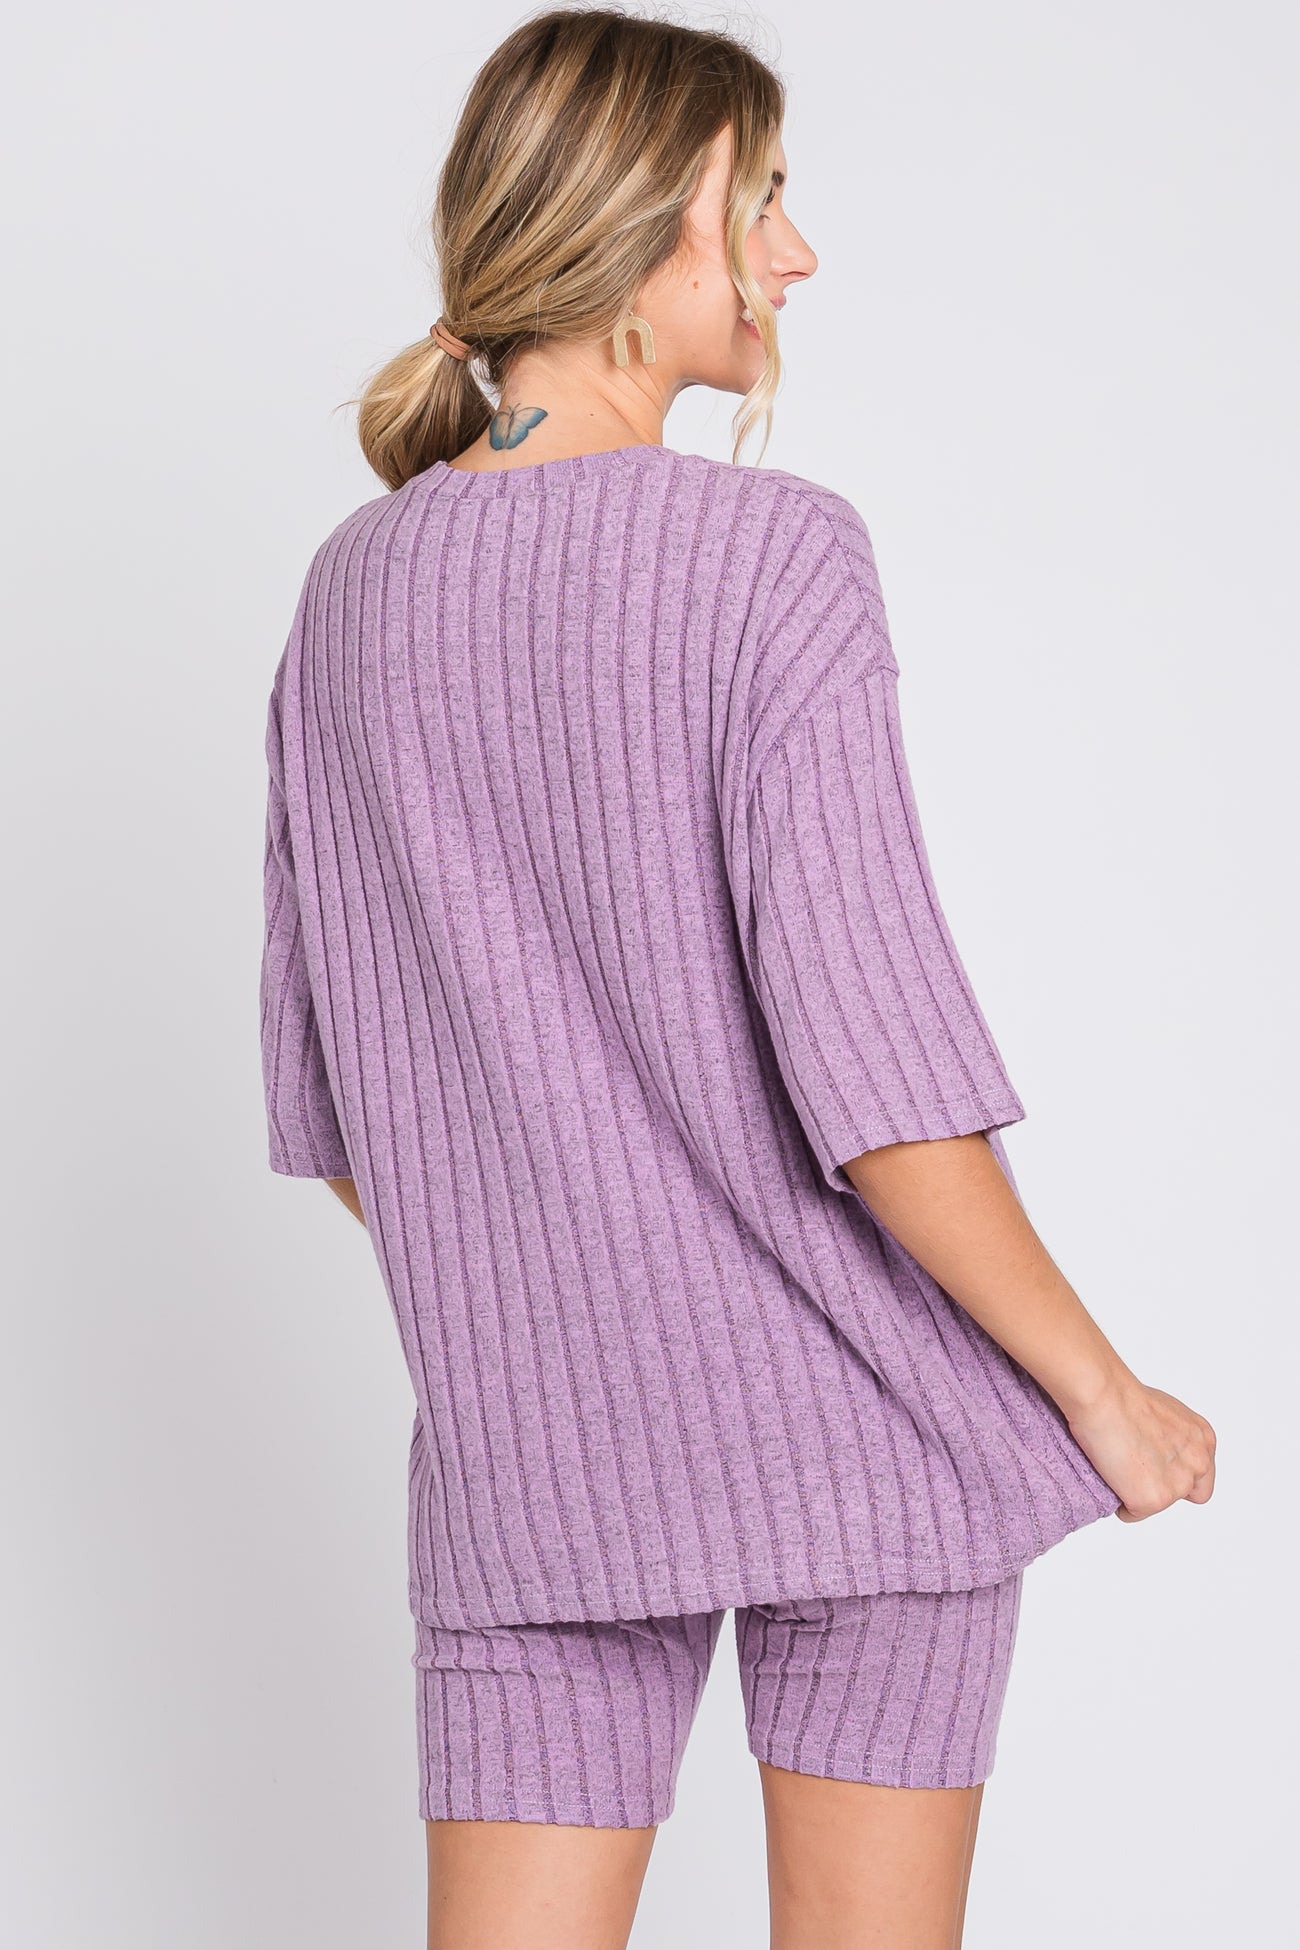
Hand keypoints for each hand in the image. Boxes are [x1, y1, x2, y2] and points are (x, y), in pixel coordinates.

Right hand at [1065, 1376, 1216, 1522]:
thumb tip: (1157, 1449)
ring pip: (1157, 1505)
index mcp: (1203, 1440)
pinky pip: (1131, 1514)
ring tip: (1117, 1466)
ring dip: (1137, 1494)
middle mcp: (1198, 1464)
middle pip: (1184, 1494)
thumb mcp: (1165, 1412)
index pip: (1201, 1476)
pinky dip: (1118, 1503)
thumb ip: (1173, 1437)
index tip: (1157, 1467)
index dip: (1176, 1473)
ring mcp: (1177, 1485)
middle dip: (1161, 1486)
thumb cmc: (1122, 1395)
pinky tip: (1108, 1476)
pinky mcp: (1153, 1500)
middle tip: (1135, 1470)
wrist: (1103, 1397)